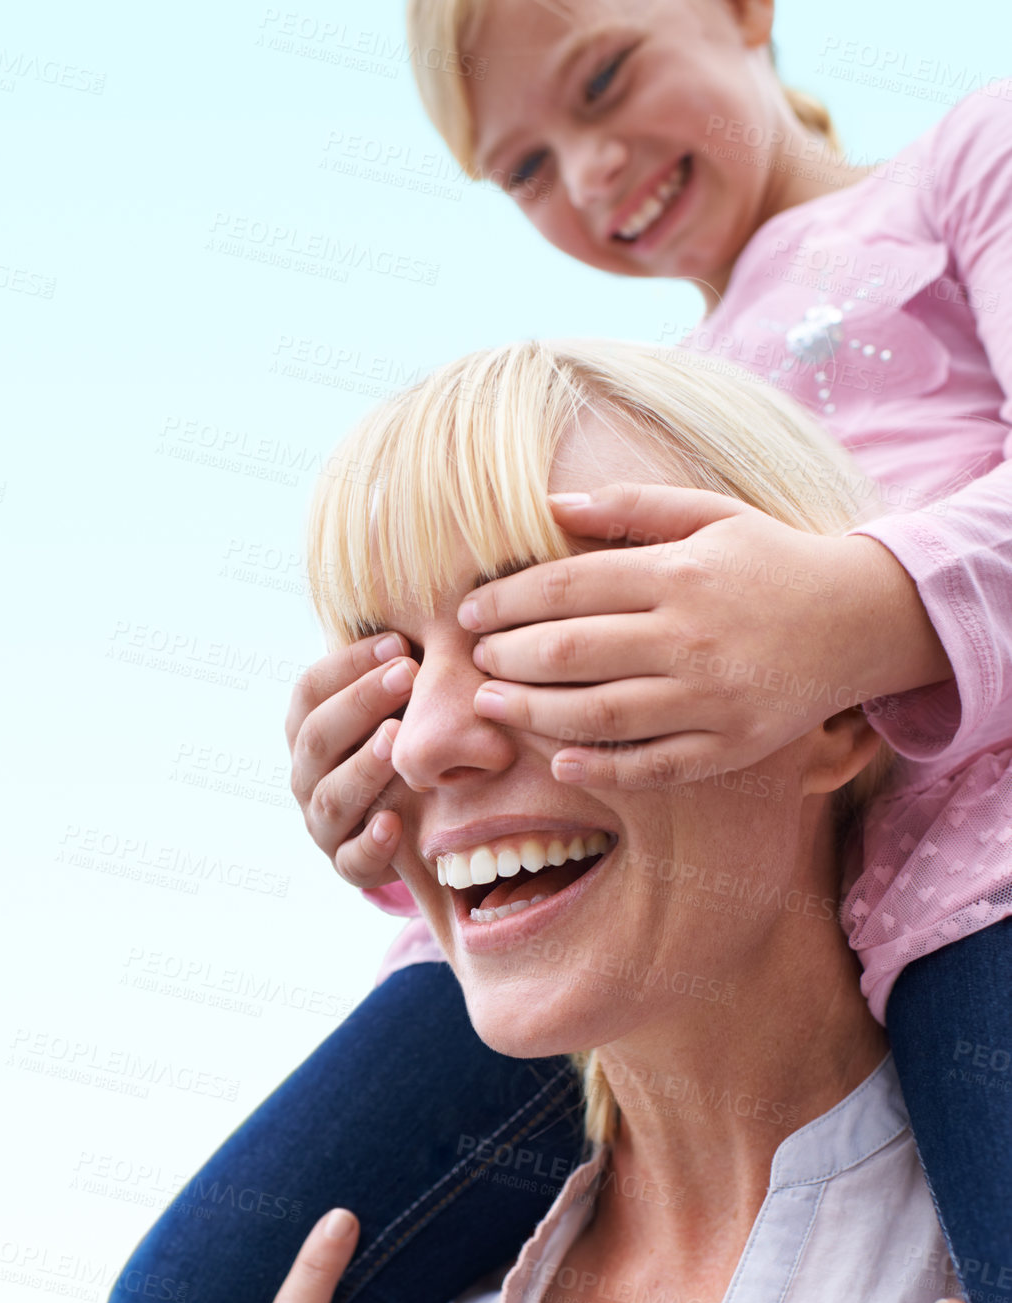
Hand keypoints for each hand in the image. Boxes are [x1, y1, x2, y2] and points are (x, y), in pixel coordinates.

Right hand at [286, 634, 418, 887]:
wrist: (405, 828)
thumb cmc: (401, 750)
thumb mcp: (395, 709)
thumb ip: (400, 674)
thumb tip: (439, 611)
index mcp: (307, 731)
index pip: (308, 691)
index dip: (348, 665)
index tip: (399, 643)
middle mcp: (306, 777)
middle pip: (315, 738)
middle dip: (360, 703)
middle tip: (407, 673)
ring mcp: (324, 824)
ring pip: (332, 797)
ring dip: (363, 766)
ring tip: (396, 741)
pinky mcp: (349, 864)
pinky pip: (352, 860)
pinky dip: (370, 842)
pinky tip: (393, 823)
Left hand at [458, 485, 950, 784]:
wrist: (860, 619)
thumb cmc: (772, 562)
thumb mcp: (711, 513)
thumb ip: (630, 508)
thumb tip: (548, 504)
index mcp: (680, 573)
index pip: (567, 586)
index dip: (506, 601)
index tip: (470, 613)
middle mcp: (692, 636)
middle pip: (573, 652)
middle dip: (509, 657)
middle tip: (477, 661)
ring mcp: (712, 697)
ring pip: (602, 715)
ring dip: (534, 714)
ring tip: (494, 705)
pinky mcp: (733, 745)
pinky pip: (655, 766)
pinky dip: (602, 770)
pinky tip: (558, 764)